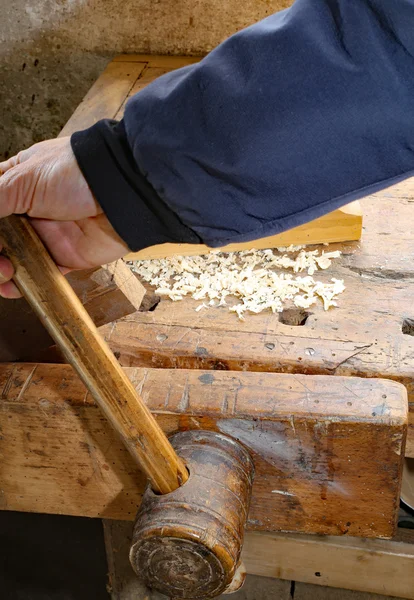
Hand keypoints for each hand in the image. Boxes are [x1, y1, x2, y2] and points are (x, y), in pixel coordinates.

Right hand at [0, 137, 128, 297]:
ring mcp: (45, 235)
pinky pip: (39, 274)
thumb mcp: (22, 180)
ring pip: (12, 259)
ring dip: (2, 271)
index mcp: (14, 185)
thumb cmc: (74, 173)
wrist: (119, 193)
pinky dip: (23, 284)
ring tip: (5, 272)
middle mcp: (26, 211)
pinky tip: (13, 286)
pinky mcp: (64, 256)